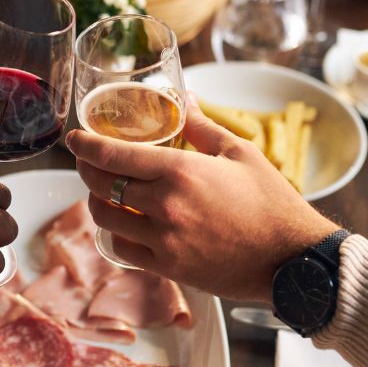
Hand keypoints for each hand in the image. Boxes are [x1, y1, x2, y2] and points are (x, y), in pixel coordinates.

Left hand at [65, 100, 337, 302]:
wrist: (293, 260)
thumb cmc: (272, 202)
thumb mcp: (240, 153)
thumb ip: (201, 126)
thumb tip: (183, 98)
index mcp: (180, 170)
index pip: (113, 154)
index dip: (85, 145)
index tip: (74, 138)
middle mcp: (165, 205)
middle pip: (101, 185)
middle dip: (87, 170)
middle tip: (87, 161)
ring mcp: (164, 240)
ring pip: (105, 218)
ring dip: (95, 201)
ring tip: (101, 191)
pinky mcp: (168, 268)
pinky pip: (123, 250)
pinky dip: (115, 234)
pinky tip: (121, 224)